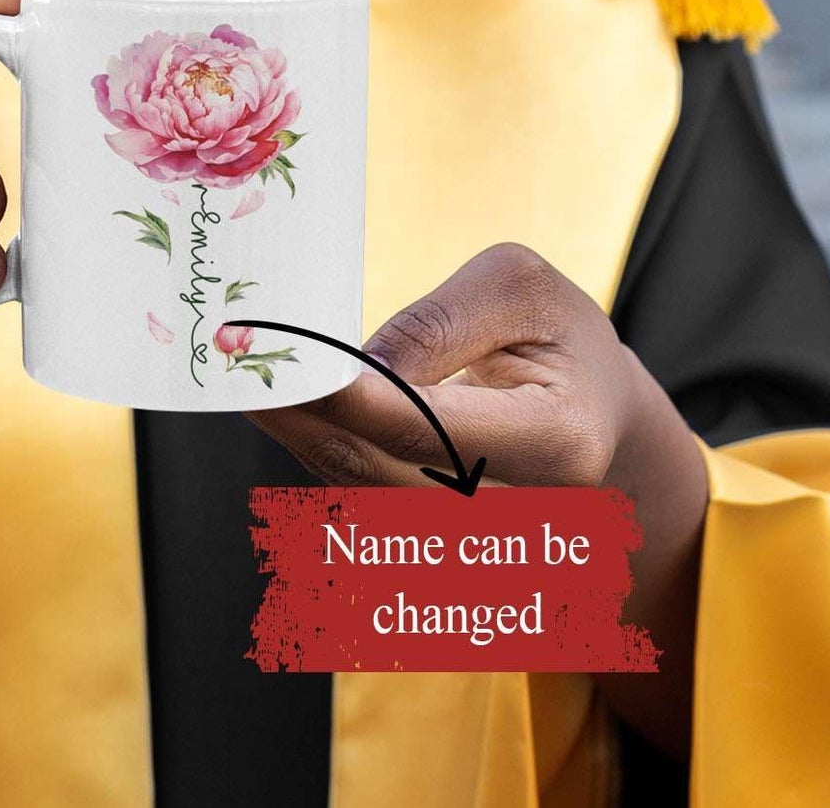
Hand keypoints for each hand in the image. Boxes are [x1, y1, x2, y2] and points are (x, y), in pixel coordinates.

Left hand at [247, 242, 708, 760]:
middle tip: (232, 365)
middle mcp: (520, 512)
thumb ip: (443, 320)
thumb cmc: (559, 336)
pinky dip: (312, 449)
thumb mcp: (522, 288)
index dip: (356, 401)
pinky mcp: (437, 539)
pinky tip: (274, 404)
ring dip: (294, 436)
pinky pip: (359, 497)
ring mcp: (478, 540)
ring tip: (237, 376)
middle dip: (301, 418)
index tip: (289, 365)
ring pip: (360, 495)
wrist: (597, 414)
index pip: (437, 432)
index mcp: (559, 443)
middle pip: (384, 474)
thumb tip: (361, 364)